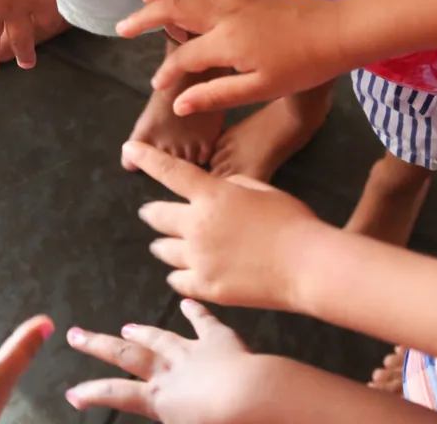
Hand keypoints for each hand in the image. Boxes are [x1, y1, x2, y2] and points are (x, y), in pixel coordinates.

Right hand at [67, 299, 259, 422]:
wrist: (257, 397)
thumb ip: (173, 421)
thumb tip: (167, 419)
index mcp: (161, 399)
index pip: (116, 394)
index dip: (91, 393)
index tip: (73, 393)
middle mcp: (170, 371)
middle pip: (127, 356)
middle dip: (99, 345)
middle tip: (77, 334)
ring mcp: (194, 352)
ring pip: (161, 337)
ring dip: (142, 332)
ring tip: (127, 327)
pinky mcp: (220, 341)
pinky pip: (204, 323)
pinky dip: (194, 312)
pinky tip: (186, 303)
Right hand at [116, 0, 347, 114]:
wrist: (339, 31)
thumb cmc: (303, 66)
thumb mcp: (260, 89)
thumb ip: (216, 94)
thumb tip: (178, 104)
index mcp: (227, 42)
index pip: (184, 57)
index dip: (167, 72)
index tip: (157, 86)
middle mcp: (225, 14)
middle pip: (174, 9)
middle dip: (144, 17)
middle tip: (122, 27)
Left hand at [123, 140, 328, 309]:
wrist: (307, 265)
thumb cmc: (292, 221)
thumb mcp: (262, 190)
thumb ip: (232, 187)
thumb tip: (217, 189)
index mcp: (211, 195)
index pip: (170, 171)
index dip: (146, 158)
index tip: (129, 150)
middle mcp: (196, 225)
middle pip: (158, 216)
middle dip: (152, 213)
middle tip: (150, 214)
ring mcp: (198, 258)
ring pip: (164, 250)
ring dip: (163, 245)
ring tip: (163, 246)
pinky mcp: (205, 286)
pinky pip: (177, 280)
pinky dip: (178, 274)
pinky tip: (182, 274)